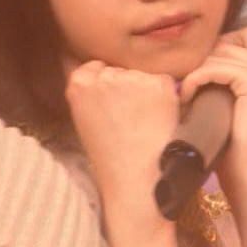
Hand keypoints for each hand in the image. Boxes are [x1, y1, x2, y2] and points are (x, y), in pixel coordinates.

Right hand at [65, 61, 180, 240]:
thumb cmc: (110, 159)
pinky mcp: (161, 83)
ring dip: (147, 92)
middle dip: (127, 86)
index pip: (96, 66)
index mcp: (79, 83)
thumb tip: (106, 75)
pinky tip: (160, 121)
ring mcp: (134, 77)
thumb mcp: (85, 120)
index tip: (113, 104)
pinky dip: (167, 98)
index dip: (108, 85)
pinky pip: (165, 84)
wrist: (136, 180)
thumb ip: (92, 94)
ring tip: (146, 123)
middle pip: (121, 70)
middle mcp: (105, 74)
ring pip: (143, 76)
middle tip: (131, 118)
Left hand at [178, 26, 246, 213]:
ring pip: (220, 54)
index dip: (217, 49)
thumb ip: (233, 81)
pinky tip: (188, 97)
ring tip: (187, 97)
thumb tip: (201, 56)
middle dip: (204, 61)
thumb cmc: (238, 151)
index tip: (199, 74)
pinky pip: (215, 67)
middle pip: (230, 42)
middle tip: (189, 87)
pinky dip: (196, 79)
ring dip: (197, 72)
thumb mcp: (239, 108)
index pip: (246, 36)